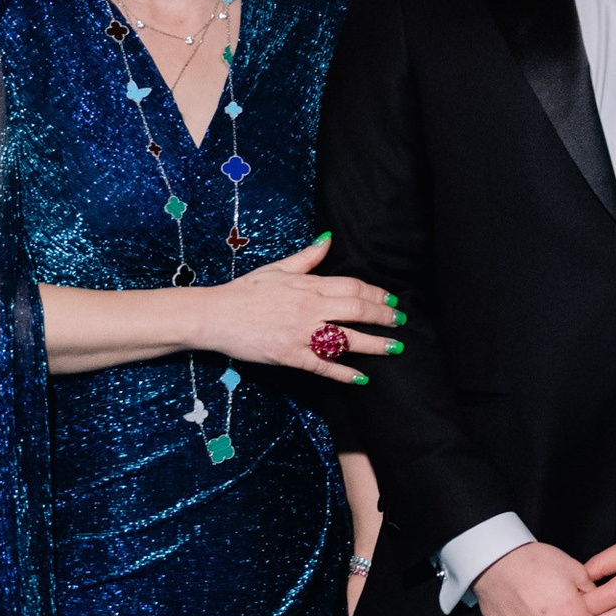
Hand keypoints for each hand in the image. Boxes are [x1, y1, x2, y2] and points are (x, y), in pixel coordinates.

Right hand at [193, 236, 404, 385]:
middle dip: (382, 317)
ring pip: (345, 339)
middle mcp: (309, 308)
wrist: (215, 315)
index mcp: (308, 285)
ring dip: (373, 344)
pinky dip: (343, 372)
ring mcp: (300, 333)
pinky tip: (361, 377)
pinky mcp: (289, 356)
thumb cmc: (245, 290)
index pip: (352, 287)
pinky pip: (322, 365)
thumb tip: (328, 238)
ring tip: (394, 348)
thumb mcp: (277, 268)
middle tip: (400, 322)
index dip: (375, 293)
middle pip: (355, 310)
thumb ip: (307, 257)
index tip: (389, 300)